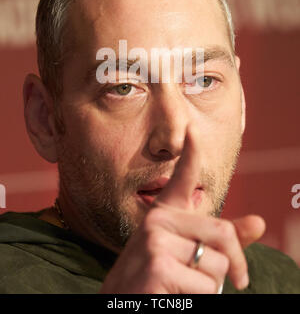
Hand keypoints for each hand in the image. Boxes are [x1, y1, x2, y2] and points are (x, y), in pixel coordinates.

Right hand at [99, 124, 265, 293]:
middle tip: (235, 282)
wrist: (121, 304)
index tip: (193, 127)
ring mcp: (156, 240)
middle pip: (223, 233)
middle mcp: (158, 220)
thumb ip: (223, 241)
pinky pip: (206, 287)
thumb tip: (260, 222)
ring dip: (209, 287)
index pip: (182, 177)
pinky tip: (172, 297)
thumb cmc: (156, 281)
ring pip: (217, 265)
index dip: (191, 151)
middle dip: (234, 265)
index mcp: (165, 214)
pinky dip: (199, 301)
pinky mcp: (159, 266)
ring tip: (180, 288)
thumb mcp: (187, 255)